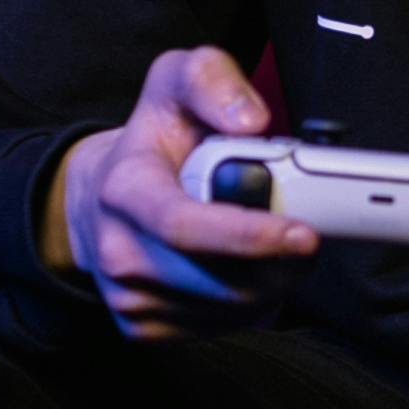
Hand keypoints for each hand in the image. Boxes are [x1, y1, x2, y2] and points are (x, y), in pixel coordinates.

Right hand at [43, 47, 318, 342]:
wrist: (101, 197)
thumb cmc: (153, 141)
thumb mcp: (176, 80)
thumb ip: (212, 80)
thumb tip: (250, 120)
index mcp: (124, 190)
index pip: (185, 226)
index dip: (249, 236)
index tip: (304, 234)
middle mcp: (118, 250)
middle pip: (220, 278)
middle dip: (280, 262)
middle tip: (306, 233)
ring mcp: (129, 296)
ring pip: (230, 309)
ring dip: (274, 282)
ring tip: (277, 245)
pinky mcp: (143, 328)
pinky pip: (220, 328)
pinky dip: (252, 304)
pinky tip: (248, 269)